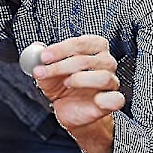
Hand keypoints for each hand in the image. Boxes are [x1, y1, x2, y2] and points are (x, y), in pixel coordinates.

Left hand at [31, 35, 124, 152]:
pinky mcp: (112, 101)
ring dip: (79, 79)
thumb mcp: (48, 72)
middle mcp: (106, 62)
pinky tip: (95, 100)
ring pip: (102, 77)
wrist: (69, 109)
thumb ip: (42, 59)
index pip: (81, 43)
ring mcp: (111, 82)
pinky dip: (106, 99)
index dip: (61, 49)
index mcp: (93, 48)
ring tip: (66, 84)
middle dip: (60, 66)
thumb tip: (36, 48)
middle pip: (87, 60)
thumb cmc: (62, 86)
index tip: (43, 57)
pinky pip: (116, 99)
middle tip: (42, 71)